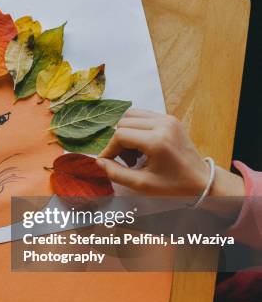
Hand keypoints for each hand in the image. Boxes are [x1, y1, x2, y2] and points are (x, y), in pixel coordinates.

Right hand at [97, 110, 244, 196]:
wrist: (201, 181)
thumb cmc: (173, 185)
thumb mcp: (142, 184)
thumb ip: (116, 173)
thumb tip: (99, 162)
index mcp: (157, 141)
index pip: (120, 135)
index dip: (109, 149)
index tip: (107, 162)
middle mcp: (163, 124)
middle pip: (123, 123)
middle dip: (118, 142)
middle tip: (125, 160)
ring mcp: (168, 119)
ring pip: (131, 116)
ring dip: (126, 132)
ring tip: (133, 152)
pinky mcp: (170, 118)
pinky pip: (143, 116)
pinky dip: (136, 128)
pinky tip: (141, 145)